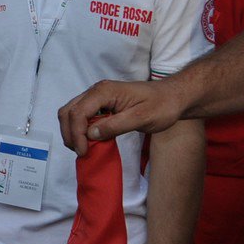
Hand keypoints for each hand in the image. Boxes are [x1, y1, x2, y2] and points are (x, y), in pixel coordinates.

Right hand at [58, 78, 189, 153]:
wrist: (174, 97)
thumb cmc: (162, 106)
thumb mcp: (142, 118)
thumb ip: (115, 125)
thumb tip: (90, 134)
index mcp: (105, 91)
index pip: (78, 112)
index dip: (76, 134)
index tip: (84, 152)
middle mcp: (96, 90)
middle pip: (69, 111)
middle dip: (70, 133)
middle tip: (80, 152)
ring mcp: (97, 96)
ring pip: (71, 112)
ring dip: (71, 131)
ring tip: (82, 148)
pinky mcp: (100, 102)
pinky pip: (81, 114)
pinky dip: (79, 128)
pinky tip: (89, 140)